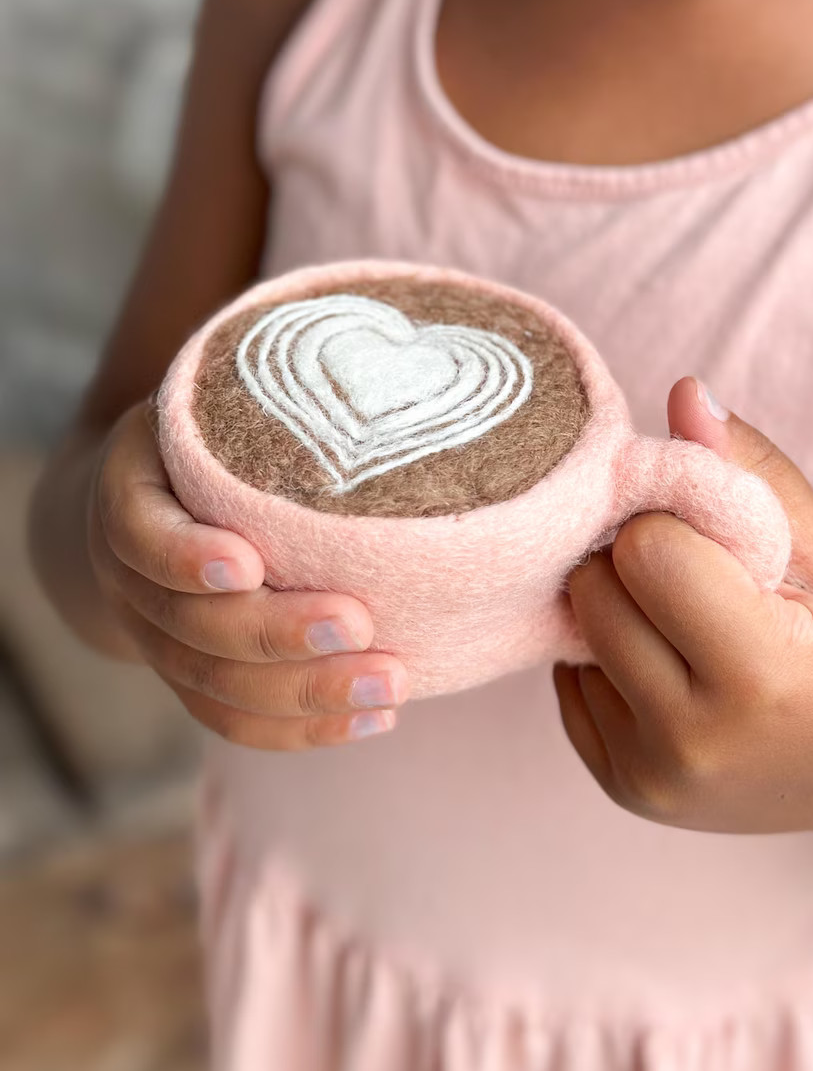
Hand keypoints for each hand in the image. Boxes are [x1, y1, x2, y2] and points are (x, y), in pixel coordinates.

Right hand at [87, 397, 409, 748]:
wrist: (143, 505)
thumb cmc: (216, 437)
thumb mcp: (221, 397)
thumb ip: (286, 386)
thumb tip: (422, 341)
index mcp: (132, 494)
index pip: (141, 535)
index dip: (184, 554)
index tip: (246, 559)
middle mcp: (135, 578)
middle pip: (190, 626)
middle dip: (276, 633)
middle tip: (360, 624)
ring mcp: (160, 637)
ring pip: (216, 687)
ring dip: (305, 694)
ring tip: (392, 684)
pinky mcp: (194, 679)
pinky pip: (234, 721)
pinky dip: (302, 728)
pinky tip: (373, 718)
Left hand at [553, 376, 812, 838]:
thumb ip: (755, 472)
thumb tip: (683, 393)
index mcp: (759, 678)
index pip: (647, 550)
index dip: (675, 522)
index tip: (716, 535)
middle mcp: (692, 742)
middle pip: (597, 589)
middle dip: (637, 560)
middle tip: (700, 573)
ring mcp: (649, 777)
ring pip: (575, 630)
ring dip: (619, 606)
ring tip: (690, 620)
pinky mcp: (622, 789)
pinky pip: (570, 682)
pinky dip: (611, 658)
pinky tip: (674, 665)